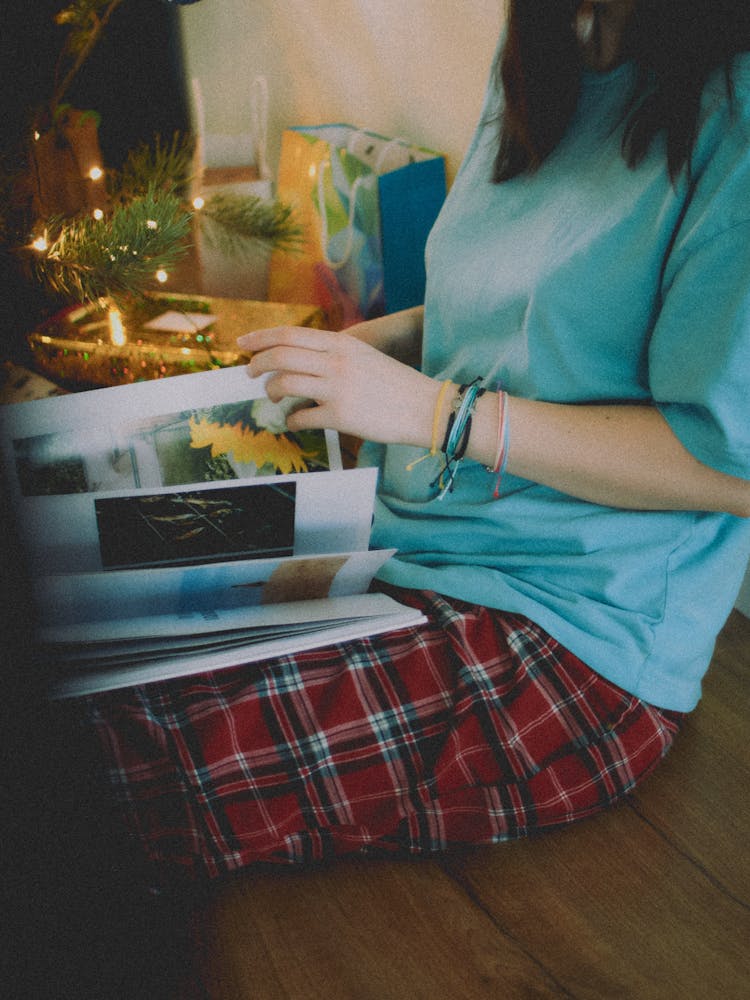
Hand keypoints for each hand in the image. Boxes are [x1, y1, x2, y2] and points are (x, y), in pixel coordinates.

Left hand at [238, 326, 437, 445]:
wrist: (424, 407)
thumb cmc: (394, 384)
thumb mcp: (363, 356)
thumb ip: (332, 354)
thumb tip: (297, 360)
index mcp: (341, 343)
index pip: (289, 334)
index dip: (261, 338)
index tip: (243, 343)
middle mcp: (336, 361)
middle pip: (280, 356)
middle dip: (257, 364)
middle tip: (250, 374)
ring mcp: (337, 388)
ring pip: (284, 384)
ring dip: (271, 392)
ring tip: (274, 398)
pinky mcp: (340, 416)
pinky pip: (300, 417)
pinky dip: (291, 421)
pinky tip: (295, 422)